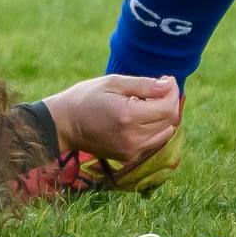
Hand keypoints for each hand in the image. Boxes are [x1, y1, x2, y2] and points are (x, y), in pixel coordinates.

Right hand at [44, 75, 180, 164]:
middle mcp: (132, 139)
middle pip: (169, 121)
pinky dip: (154, 127)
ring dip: (163, 115)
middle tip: (158, 85)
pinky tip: (140, 114)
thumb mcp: (114, 83)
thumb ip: (144, 85)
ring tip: (147, 100)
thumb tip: (169, 85)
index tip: (166, 79)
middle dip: (169, 101)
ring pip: (164, 132)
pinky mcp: (128, 157)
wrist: (64, 125)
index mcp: (129, 117)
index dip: (172, 91)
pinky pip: (153, 141)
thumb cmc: (87, 97)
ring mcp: (131, 151)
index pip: (168, 108)